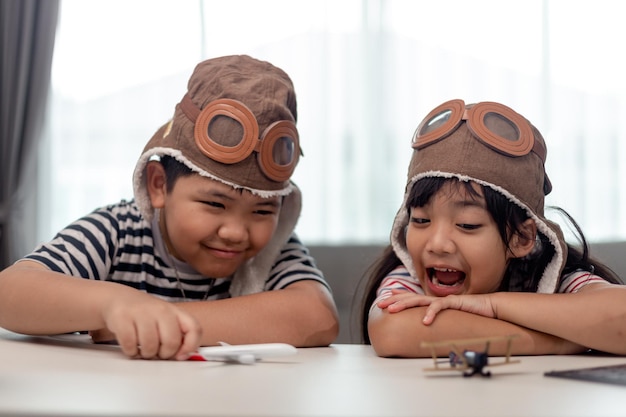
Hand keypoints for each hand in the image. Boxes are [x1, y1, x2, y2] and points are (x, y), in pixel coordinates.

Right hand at [100, 290, 201, 359]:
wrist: (119, 298)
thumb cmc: (145, 314)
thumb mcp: (165, 320)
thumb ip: (177, 336)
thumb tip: (183, 355)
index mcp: (175, 311)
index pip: (194, 328)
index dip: (191, 345)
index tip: (181, 355)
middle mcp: (161, 309)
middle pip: (171, 342)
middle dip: (164, 354)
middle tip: (157, 352)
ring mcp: (142, 312)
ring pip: (150, 346)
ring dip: (146, 354)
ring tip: (142, 348)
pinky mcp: (123, 317)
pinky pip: (130, 345)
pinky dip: (131, 351)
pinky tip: (131, 345)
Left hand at [377, 289, 496, 324]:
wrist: (490, 308)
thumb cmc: (471, 314)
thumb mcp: (451, 319)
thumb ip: (441, 322)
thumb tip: (429, 330)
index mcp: (434, 302)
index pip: (413, 298)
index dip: (399, 297)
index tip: (385, 299)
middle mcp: (436, 299)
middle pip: (411, 297)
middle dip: (395, 300)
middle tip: (380, 304)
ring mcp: (444, 300)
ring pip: (420, 300)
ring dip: (404, 304)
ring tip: (393, 310)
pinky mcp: (454, 302)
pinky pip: (440, 306)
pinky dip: (431, 313)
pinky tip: (424, 321)